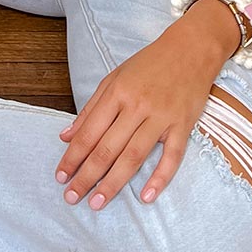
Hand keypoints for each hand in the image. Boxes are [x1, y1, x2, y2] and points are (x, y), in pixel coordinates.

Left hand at [54, 11, 231, 211]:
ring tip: (97, 203)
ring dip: (113, 182)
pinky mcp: (183, 125)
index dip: (72, 156)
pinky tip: (146, 197)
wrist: (191, 49)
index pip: (89, 132)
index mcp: (117, 93)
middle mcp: (137, 106)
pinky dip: (160, 178)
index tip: (61, 176)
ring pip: (134, 156)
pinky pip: (172, 156)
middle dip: (87, 176)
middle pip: (108, 148)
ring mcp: (161, 117)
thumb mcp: (114, 78)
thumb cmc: (149, 64)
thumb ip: (90, 109)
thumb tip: (66, 137)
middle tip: (72, 197)